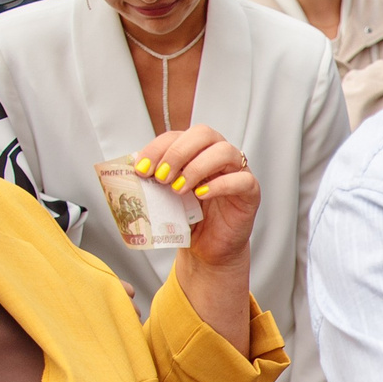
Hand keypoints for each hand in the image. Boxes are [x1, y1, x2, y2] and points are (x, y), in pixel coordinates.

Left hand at [132, 126, 259, 271]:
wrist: (208, 247)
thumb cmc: (190, 218)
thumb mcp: (166, 195)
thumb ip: (154, 179)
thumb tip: (132, 169)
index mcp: (197, 151)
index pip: (178, 135)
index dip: (158, 148)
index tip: (142, 169)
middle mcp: (218, 155)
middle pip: (204, 134)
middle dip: (177, 152)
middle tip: (161, 176)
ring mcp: (237, 172)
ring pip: (224, 151)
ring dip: (196, 167)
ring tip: (179, 189)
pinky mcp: (250, 192)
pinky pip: (241, 180)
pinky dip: (219, 185)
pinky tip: (201, 195)